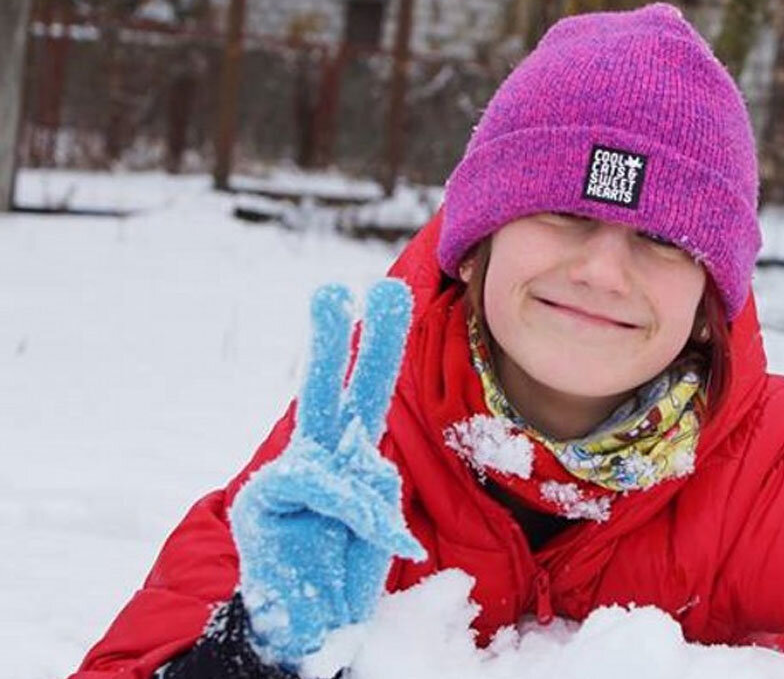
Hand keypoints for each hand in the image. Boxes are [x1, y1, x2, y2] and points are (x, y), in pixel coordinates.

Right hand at [229, 279, 426, 668]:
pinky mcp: (265, 498)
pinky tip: (375, 530)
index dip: (377, 345)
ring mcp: (290, 474)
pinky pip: (319, 482)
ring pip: (324, 430)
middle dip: (334, 334)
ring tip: (373, 518)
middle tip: (337, 286)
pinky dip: (354, 506)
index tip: (388, 294)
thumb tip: (368, 460)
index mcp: (349, 455)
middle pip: (327, 386)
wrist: (309, 628)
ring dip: (361, 452)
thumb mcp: (379, 527)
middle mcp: (319, 455)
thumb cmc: (343, 573)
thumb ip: (375, 488)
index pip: (364, 392)